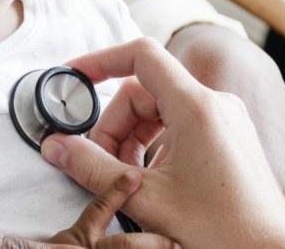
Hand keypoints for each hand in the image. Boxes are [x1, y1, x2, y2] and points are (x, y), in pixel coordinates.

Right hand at [43, 38, 284, 247]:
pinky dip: (155, 145)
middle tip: (97, 164)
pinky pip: (181, 125)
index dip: (101, 60)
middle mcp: (215, 104)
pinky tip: (150, 182)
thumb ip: (92, 167)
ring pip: (160, 110)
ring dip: (132, 137)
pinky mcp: (230, 137)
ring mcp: (226, 119)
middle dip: (113, 124)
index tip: (73, 76)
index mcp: (196, 107)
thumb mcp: (143, 198)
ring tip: (122, 177)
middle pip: (144, 90)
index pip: (141, 55)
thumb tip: (54, 146)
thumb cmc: (220, 229)